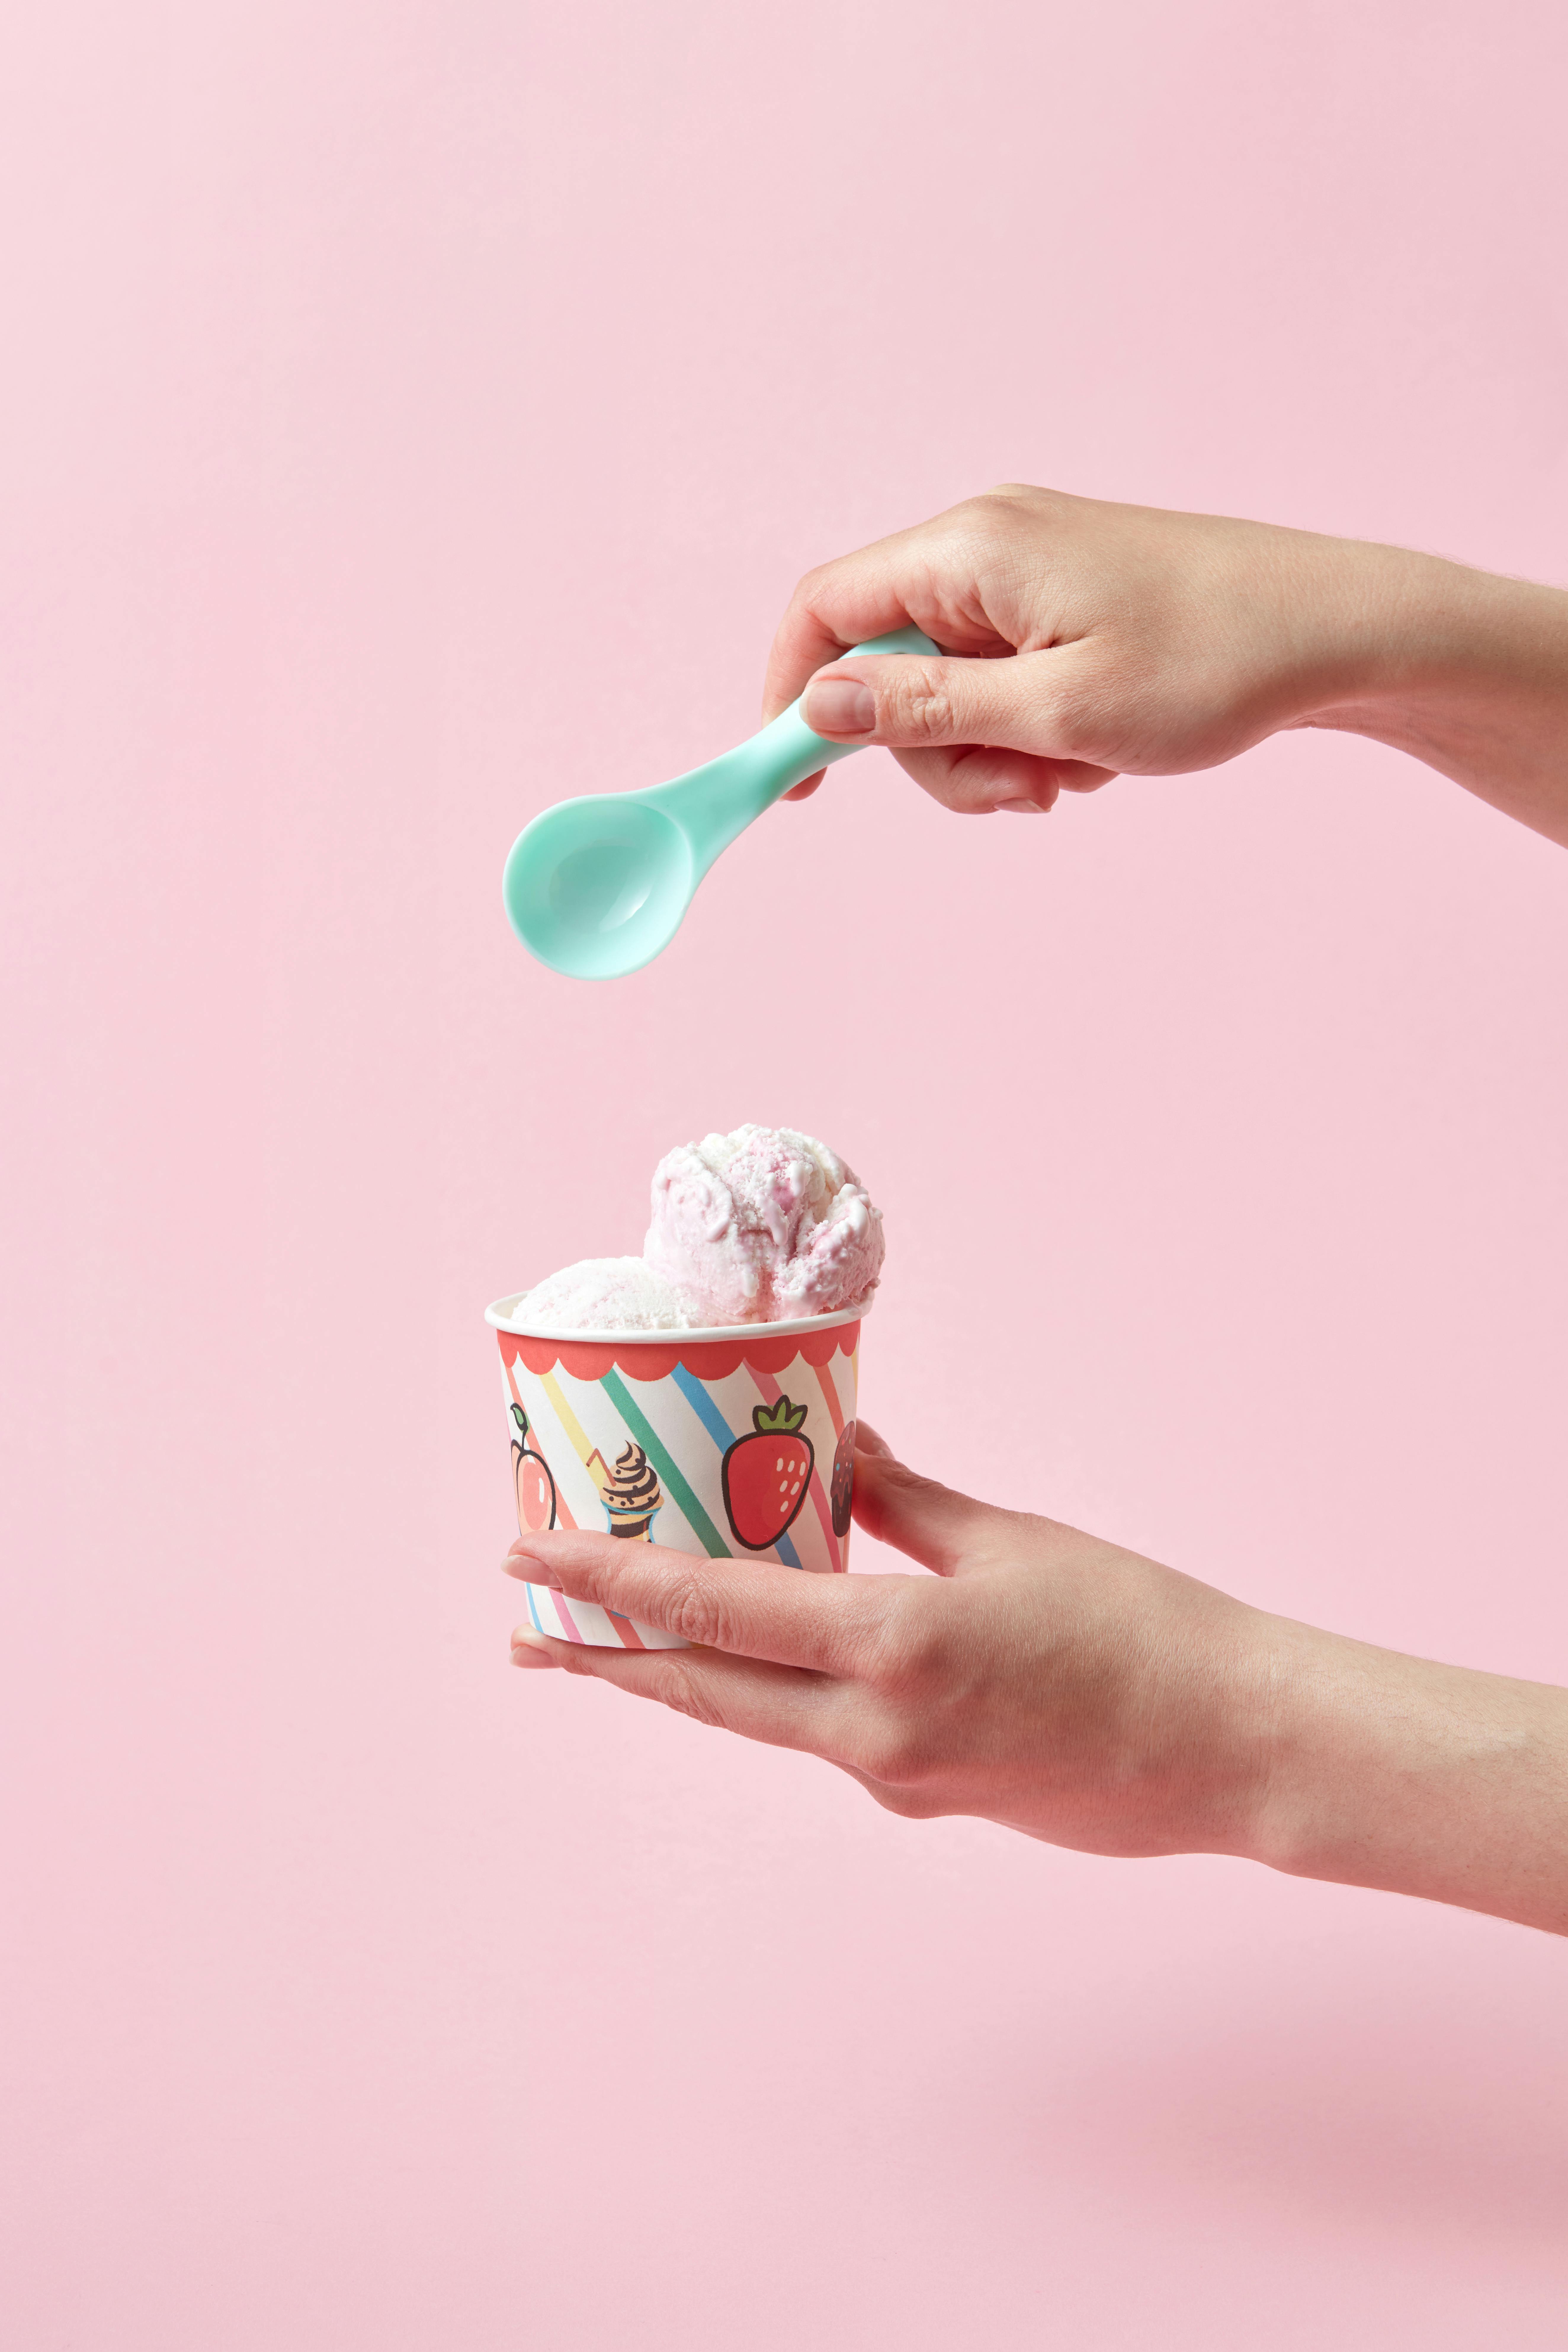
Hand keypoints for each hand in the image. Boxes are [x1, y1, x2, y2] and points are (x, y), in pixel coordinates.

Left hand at [504, 1427, 1567, 1931]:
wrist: (1227, 1746)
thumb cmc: (1136, 1627)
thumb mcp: (1010, 1541)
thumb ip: (905, 1501)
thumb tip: (838, 1452)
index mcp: (890, 1648)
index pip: (707, 1611)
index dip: (605, 1583)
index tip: (525, 1560)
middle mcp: (872, 1729)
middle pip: (702, 1690)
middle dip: (607, 1658)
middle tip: (527, 1636)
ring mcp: (894, 1775)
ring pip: (756, 1717)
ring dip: (682, 1677)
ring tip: (618, 1645)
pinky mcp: (923, 1793)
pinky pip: (821, 1734)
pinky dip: (773, 1690)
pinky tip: (769, 1656)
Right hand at [764, 485, 1567, 845]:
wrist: (1333, 629)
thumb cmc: (1212, 665)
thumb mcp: (1056, 711)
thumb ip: (929, 709)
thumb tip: (821, 706)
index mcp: (969, 551)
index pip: (824, 612)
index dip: (790, 698)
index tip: (795, 785)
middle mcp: (984, 544)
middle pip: (886, 666)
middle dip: (935, 753)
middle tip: (1019, 794)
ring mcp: (1024, 571)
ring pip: (946, 687)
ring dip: (990, 754)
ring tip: (1072, 773)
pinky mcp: (1059, 599)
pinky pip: (1000, 680)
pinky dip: (1031, 731)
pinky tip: (1096, 749)